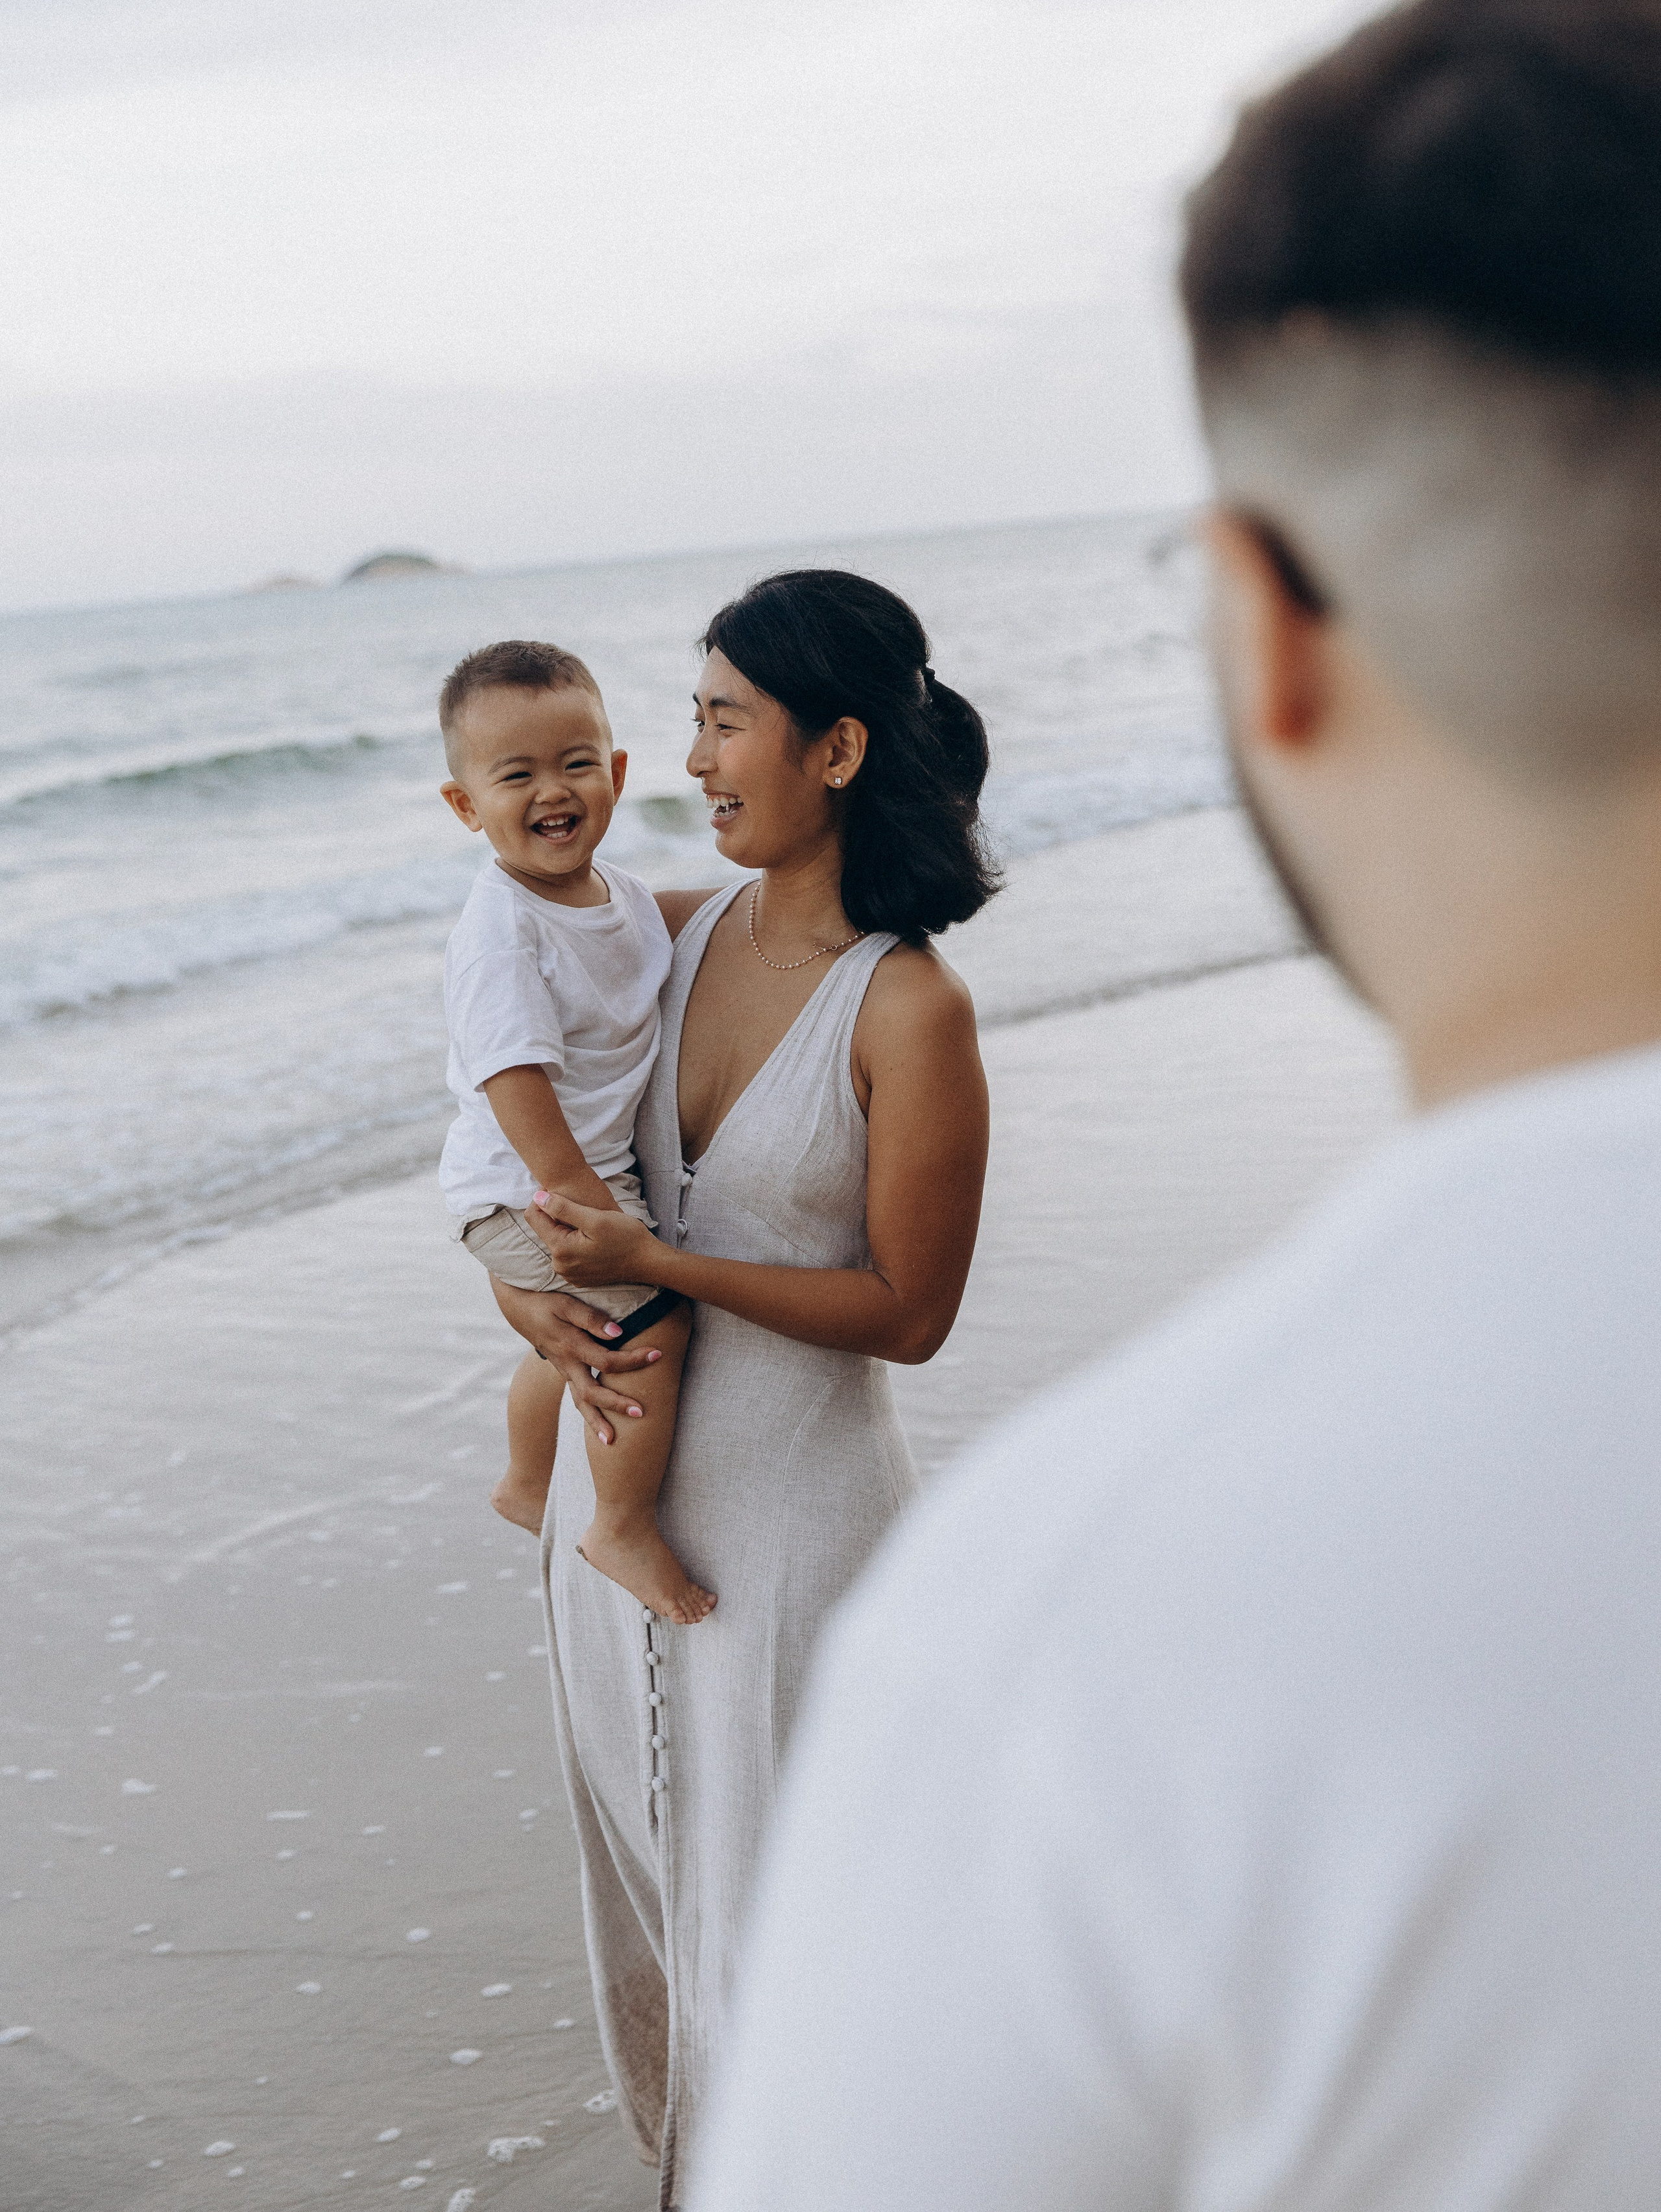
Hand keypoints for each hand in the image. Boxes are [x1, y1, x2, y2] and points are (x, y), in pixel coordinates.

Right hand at [491, 1279, 661, 1447]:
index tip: (657, 1354)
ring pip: (580, 1402)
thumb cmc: (546, 1303)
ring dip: (595, 1421)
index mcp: (571, 1347)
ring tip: (611, 1441)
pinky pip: (577, 1398)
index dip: (633, 1360)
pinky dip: (588, 1414)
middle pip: (592, 1392)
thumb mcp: (566, 1304)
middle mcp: (568, 1365)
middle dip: (616, 1404)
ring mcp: (565, 1372)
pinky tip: (601, 1428)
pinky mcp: (566, 1374)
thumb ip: (591, 1318)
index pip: (606, 1360)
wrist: (520, 1309)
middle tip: (641, 1413)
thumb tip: (618, 1333)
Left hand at [524, 1189, 660, 1290]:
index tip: (559, 1189)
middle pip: (546, 1229)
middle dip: (557, 1215)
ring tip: (589, 1220)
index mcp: (561, 1250)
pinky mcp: (578, 1276)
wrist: (648, 1261)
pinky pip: (568, 1252)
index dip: (544, 1198)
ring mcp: (569, 1273)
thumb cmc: (626, 1237)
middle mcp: (560, 1266)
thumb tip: (537, 1196)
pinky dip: (575, 1240)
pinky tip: (592, 1236)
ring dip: (567, 1227)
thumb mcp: (595, 1218)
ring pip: (557, 1240)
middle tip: (581, 1206)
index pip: (533, 1217)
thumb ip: (563, 1208)